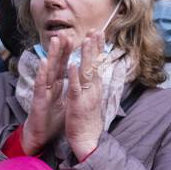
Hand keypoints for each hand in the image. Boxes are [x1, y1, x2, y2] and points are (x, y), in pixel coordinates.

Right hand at [21, 35, 69, 155]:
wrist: (40, 135)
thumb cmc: (52, 118)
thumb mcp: (66, 101)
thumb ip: (70, 89)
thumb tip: (79, 81)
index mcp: (59, 84)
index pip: (65, 65)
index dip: (70, 52)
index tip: (77, 38)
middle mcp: (51, 84)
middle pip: (57, 63)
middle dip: (61, 48)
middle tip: (66, 32)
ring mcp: (44, 90)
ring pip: (48, 69)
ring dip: (52, 55)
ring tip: (55, 41)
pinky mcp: (39, 99)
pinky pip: (40, 84)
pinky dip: (42, 73)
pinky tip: (43, 62)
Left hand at [63, 31, 105, 160]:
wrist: (88, 140)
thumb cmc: (88, 119)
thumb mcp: (92, 98)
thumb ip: (93, 85)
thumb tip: (95, 73)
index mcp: (96, 87)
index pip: (98, 63)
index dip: (99, 48)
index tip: (99, 33)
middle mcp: (94, 88)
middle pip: (96, 63)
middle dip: (95, 46)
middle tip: (96, 29)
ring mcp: (87, 95)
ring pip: (87, 71)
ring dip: (87, 55)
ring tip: (86, 39)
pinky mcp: (77, 103)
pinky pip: (75, 86)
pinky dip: (74, 75)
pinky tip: (71, 63)